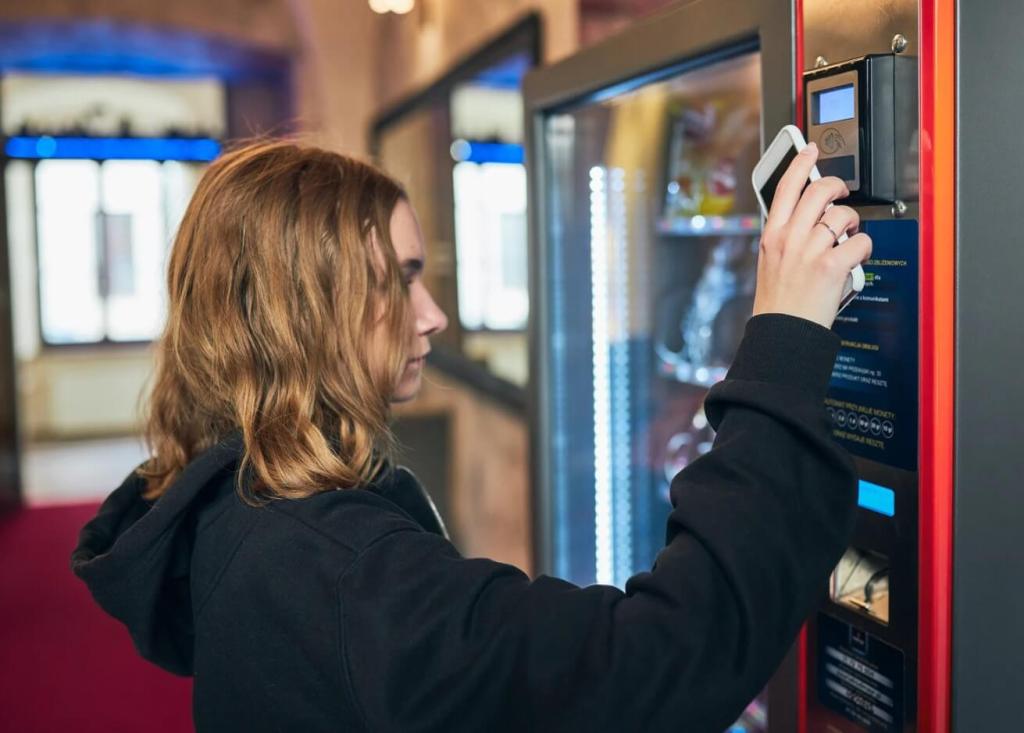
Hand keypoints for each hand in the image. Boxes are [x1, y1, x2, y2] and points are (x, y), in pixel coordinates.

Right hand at [752, 142, 872, 327]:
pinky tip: (854, 258)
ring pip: (843, 216)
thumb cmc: (778, 301)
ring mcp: (810, 251)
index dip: (800, 163)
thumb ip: (787, 235)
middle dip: (836, 187)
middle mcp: (790, 238)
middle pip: (819, 191)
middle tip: (841, 195)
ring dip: (851, 224)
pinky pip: (859, 242)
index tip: (810, 150)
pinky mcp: (831, 265)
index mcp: (772, 235)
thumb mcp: (770, 261)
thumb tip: (813, 215)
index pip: (786, 187)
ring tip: (845, 238)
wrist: (782, 331)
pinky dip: (862, 249)